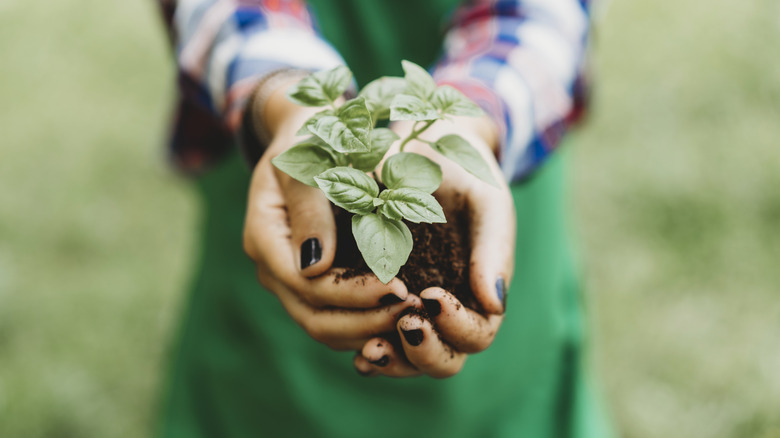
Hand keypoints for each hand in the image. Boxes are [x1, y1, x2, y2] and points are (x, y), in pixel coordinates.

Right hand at [242, 80, 419, 350]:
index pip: (307, 285)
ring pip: (326, 327)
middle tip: (413, 312)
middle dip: (365, 321)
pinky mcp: (313, 284)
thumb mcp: (308, 159)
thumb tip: (315, 267)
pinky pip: (337, 319)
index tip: (400, 287)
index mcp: (264, 237)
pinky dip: (368, 323)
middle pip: (315, 318)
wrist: (310, 136)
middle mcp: (274, 267)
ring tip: (413, 318)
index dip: (353, 294)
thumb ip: (310, 208)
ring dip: (369, 330)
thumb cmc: (310, 138)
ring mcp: (291, 279)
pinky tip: (402, 316)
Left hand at [353, 116, 515, 376]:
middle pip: (444, 360)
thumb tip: (495, 302)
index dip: (458, 327)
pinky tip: (354, 343)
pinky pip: (375, 338)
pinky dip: (366, 346)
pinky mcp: (379, 302)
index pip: (478, 333)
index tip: (432, 297)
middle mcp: (447, 312)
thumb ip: (495, 248)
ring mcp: (413, 312)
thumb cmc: (464, 175)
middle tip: (405, 325)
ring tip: (370, 349)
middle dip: (424, 352)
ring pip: (407, 359)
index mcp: (480, 293)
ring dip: (391, 359)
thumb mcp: (486, 201)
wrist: (423, 152)